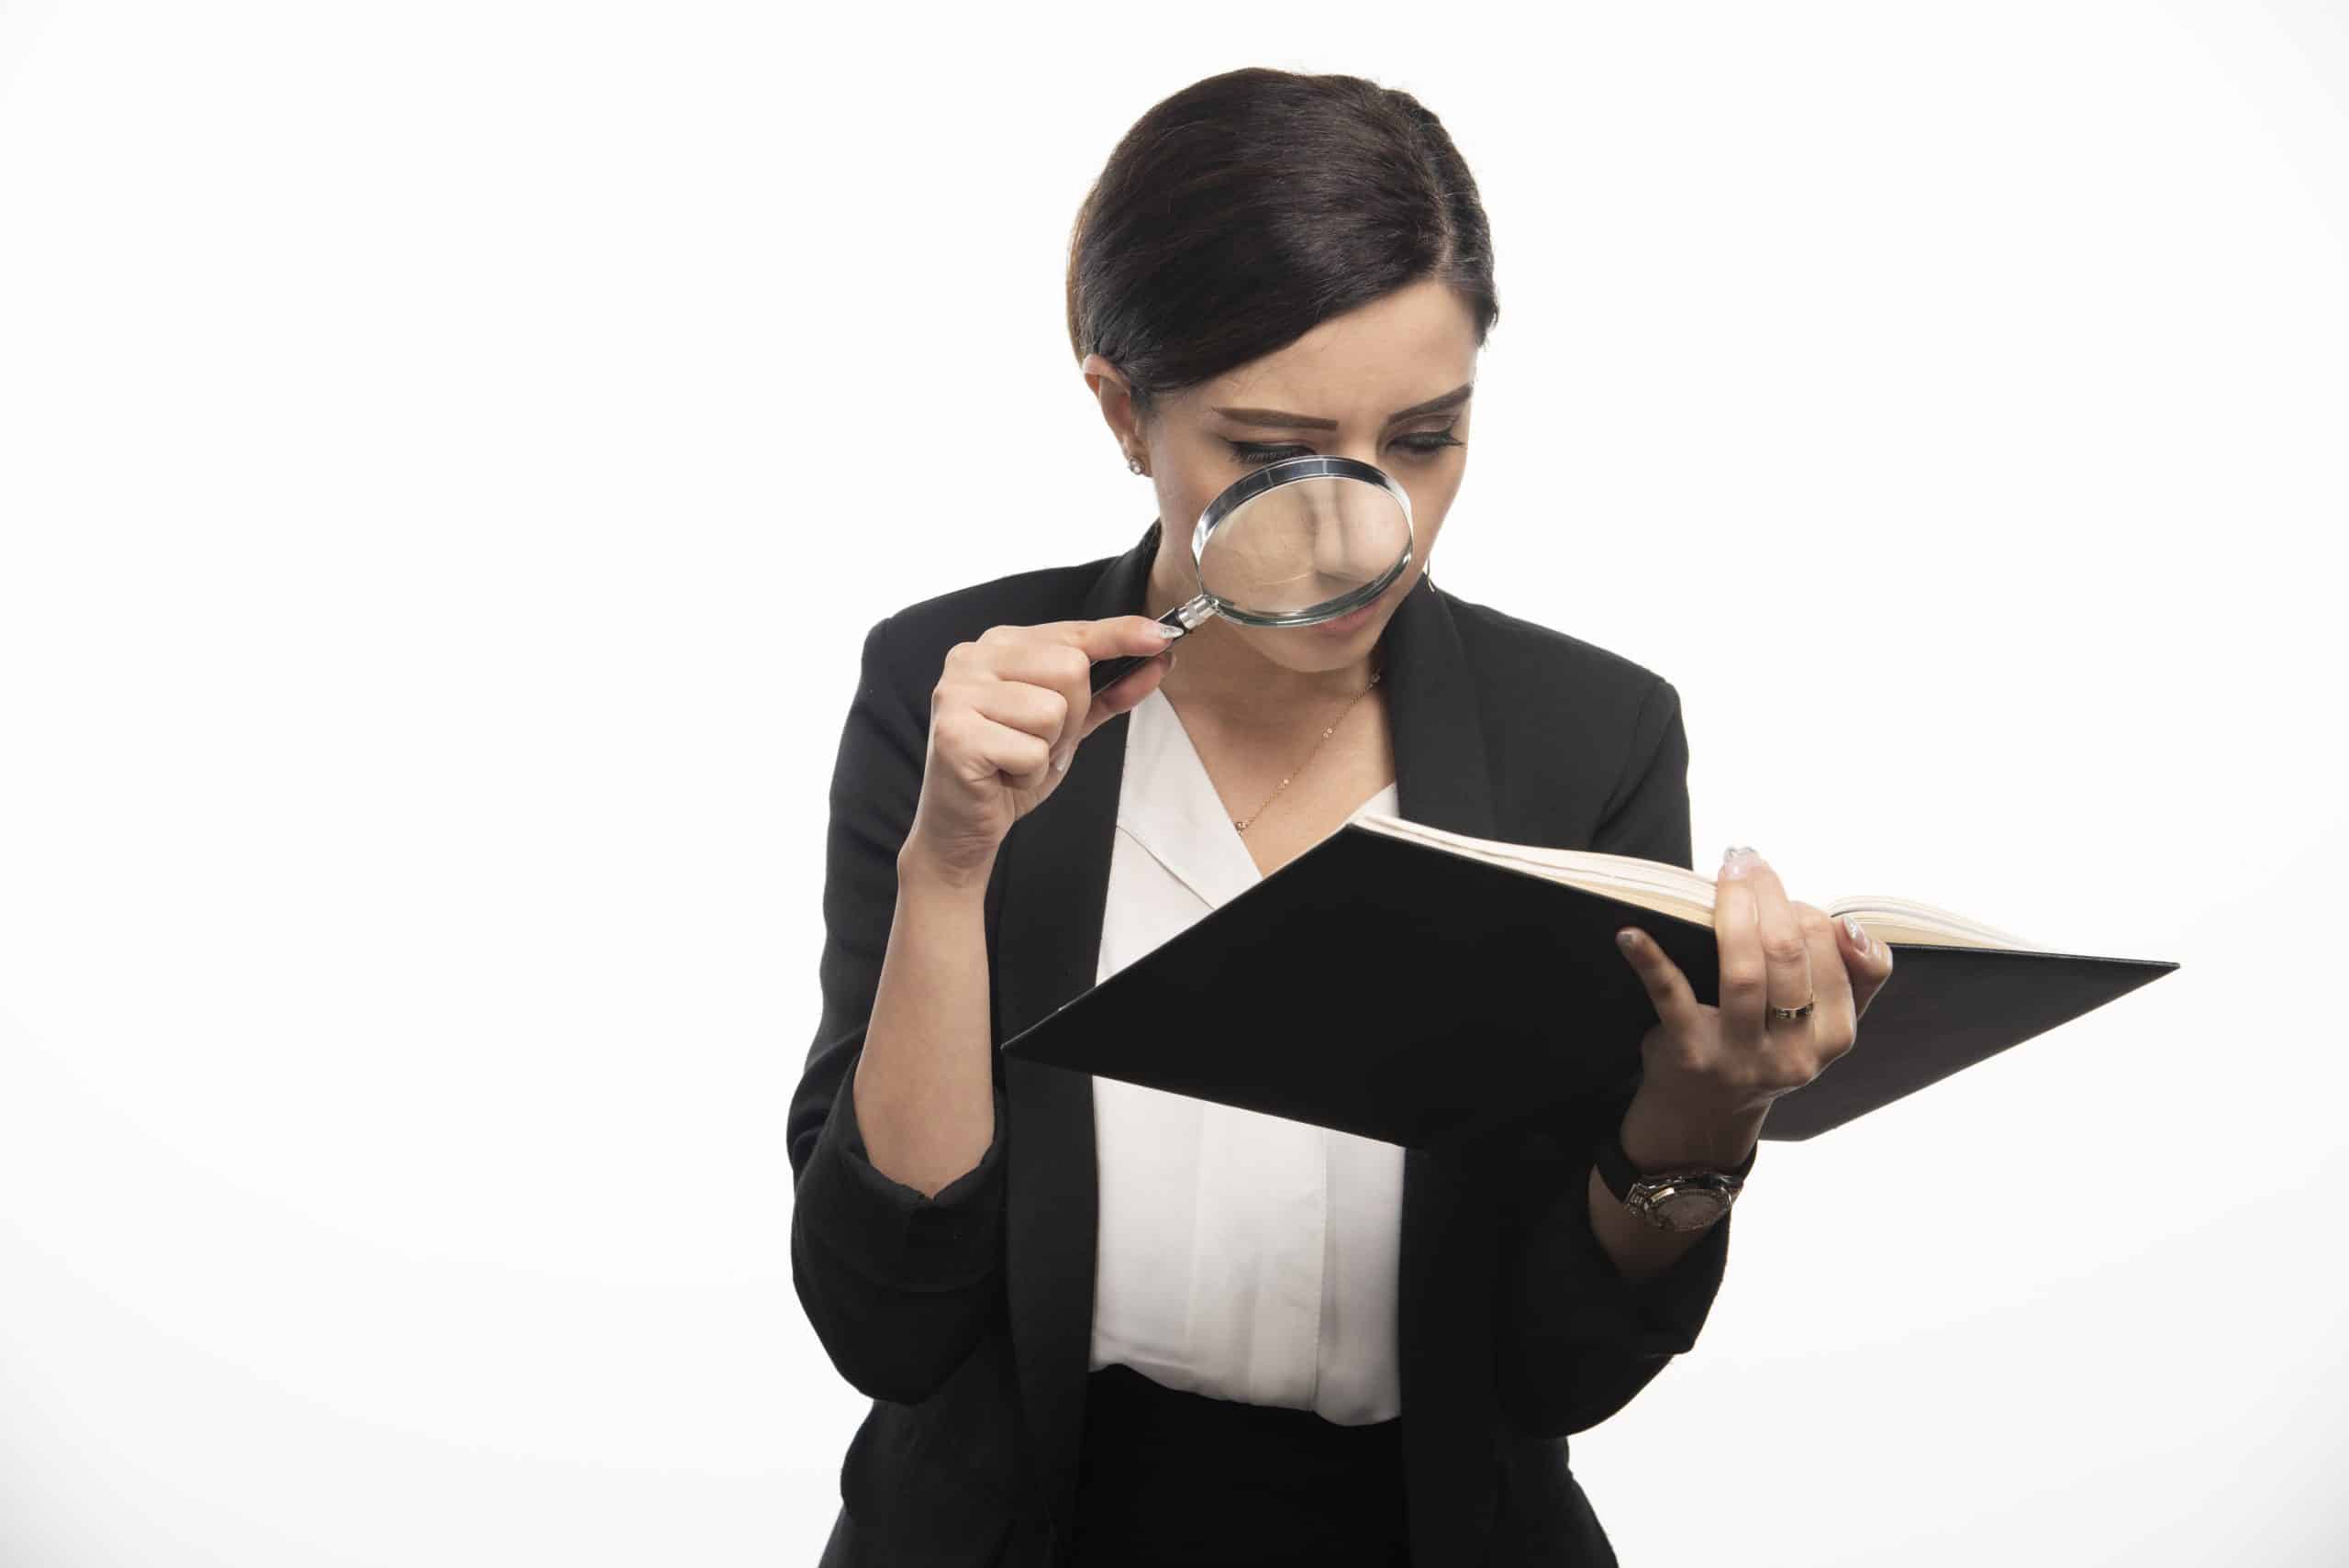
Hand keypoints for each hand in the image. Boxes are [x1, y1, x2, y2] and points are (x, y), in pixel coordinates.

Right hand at [900, 615, 1177, 886]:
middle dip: (1074, 717)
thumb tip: (1158, 659)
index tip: (1160, 636)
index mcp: (999, 645)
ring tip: (1018, 759)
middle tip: (1040, 742)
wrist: (961, 826)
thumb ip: (1108, 692)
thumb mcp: (1067, 726)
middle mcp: (972, 657)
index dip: (1119, 635)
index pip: (1073, 631)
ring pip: (1053, 711)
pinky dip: (1030, 773)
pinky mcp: (955, 734)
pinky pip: (1032, 750)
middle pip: (1071, 668)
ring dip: (1050, 749)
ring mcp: (958, 693)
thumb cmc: (1009, 768)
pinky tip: (1003, 776)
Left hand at [1613, 846, 1896, 1131]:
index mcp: (1834, 1037)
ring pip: (1744, 973)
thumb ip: (1852, 975)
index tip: (1785, 892)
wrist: (1704, 1113)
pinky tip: (1631, 933)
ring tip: (1723, 877)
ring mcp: (1741, 1057)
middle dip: (1769, 897)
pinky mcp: (1691, 1054)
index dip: (1813, 915)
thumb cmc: (1763, 1045)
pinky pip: (1671, 997)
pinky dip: (1650, 959)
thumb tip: (1849, 924)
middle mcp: (1794, 1053)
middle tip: (1746, 862)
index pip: (1840, 959)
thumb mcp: (1819, 1024)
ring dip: (1732, 913)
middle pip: (1790, 957)